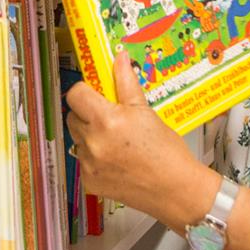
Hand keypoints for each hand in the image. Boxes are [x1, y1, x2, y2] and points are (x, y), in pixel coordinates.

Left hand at [64, 51, 215, 231]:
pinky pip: (82, 161)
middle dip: (88, 113)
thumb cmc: (167, 153)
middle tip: (110, 117)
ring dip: (90, 135)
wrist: (176, 190)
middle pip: (73, 116)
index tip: (95, 93)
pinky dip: (94, 158)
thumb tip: (120, 59)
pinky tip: (116, 159)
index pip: (75, 94)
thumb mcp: (146, 111)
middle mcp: (93, 143)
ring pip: (76, 138)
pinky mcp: (89, 181)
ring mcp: (88, 164)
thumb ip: (126, 83)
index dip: (85, 91)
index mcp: (106, 121)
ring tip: (116, 141)